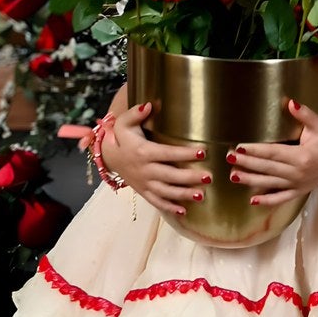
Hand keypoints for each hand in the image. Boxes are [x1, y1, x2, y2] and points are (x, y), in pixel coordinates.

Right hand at [99, 101, 212, 217]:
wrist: (108, 157)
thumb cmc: (122, 137)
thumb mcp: (124, 123)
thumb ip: (135, 113)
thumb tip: (148, 105)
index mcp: (143, 152)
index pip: (168, 153)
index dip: (185, 153)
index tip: (202, 152)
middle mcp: (145, 170)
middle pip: (170, 176)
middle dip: (190, 177)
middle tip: (209, 177)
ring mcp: (144, 183)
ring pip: (166, 192)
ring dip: (184, 194)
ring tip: (202, 195)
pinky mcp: (143, 192)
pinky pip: (156, 202)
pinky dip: (169, 208)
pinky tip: (184, 211)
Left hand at [228, 98, 317, 206]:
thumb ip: (304, 114)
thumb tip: (290, 102)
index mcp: (302, 156)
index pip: (273, 153)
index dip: (255, 150)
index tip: (238, 147)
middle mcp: (298, 173)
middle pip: (268, 168)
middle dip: (247, 163)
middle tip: (229, 157)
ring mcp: (299, 184)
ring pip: (270, 183)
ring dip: (251, 180)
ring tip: (233, 176)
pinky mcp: (300, 191)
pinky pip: (282, 198)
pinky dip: (268, 200)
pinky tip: (253, 200)